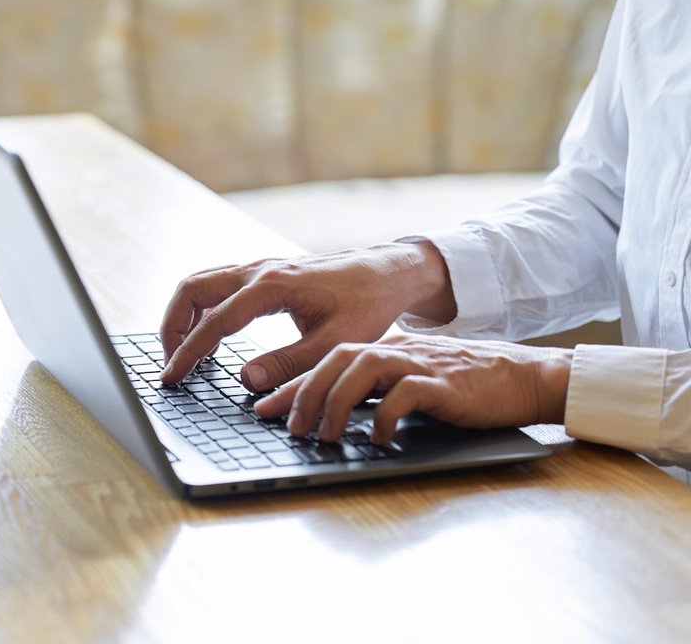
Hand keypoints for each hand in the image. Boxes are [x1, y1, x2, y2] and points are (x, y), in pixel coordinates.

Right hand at [158, 241, 456, 390]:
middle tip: (173, 364)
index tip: (171, 377)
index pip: (214, 322)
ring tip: (186, 354)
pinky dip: (200, 309)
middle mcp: (257, 270)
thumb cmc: (367, 305)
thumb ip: (289, 363)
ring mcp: (257, 267)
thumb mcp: (334, 342)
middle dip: (172, 328)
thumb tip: (246, 380)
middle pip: (190, 290)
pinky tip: (210, 337)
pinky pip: (215, 285)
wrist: (387, 273)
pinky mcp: (261, 272)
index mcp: (271, 287)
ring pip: (198, 284)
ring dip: (182, 316)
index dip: (188, 353)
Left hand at [252, 335, 572, 443]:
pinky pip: (405, 394)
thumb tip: (330, 416)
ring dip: (336, 404)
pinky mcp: (445, 383)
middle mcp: (397, 351)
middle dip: (305, 394)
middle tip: (290, 427)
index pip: (326, 362)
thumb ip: (375, 392)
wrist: (525, 378)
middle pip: (336, 360)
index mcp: (384, 350)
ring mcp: (420, 364)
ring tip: (324, 436)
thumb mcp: (410, 384)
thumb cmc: (465, 386)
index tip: (262, 409)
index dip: (292, 386)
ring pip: (362, 370)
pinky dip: (386, 416)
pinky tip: (378, 438)